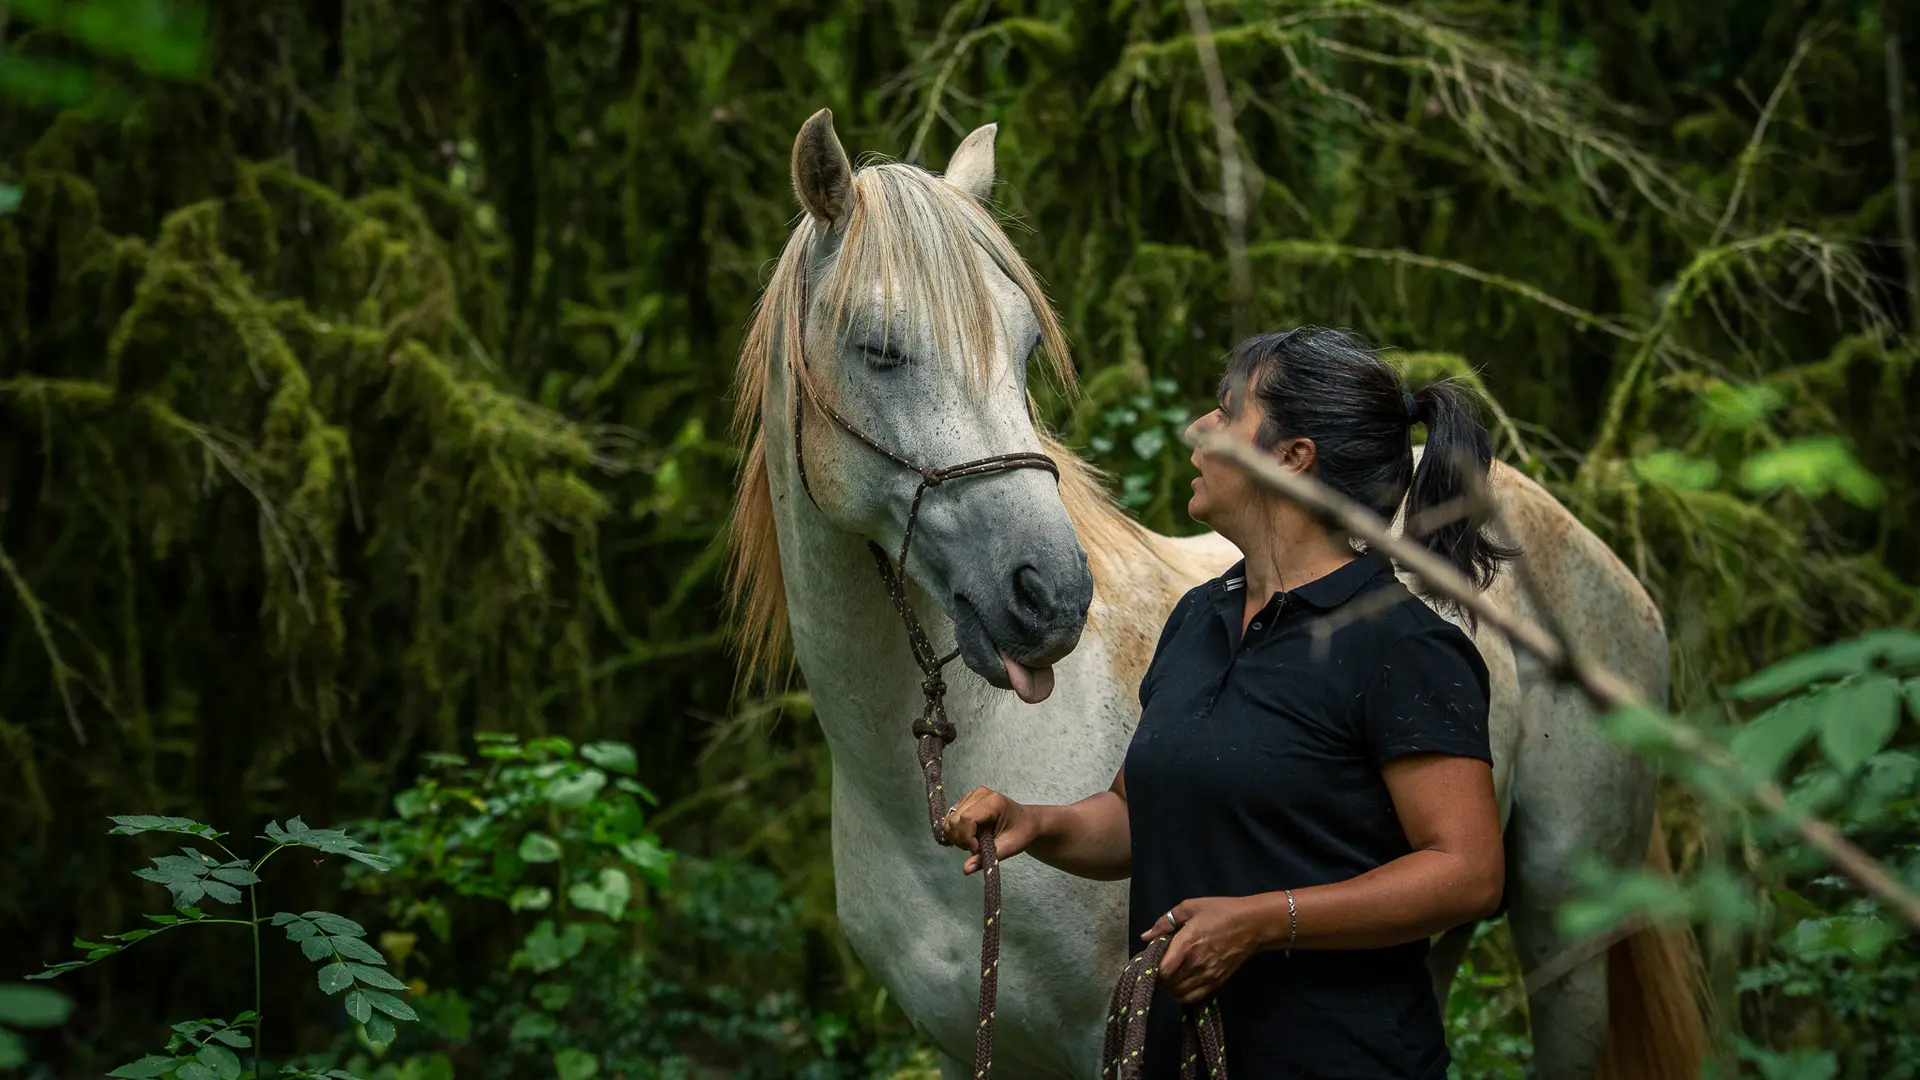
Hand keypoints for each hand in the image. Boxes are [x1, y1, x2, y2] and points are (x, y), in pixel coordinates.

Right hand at [941, 787, 1043, 874]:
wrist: (1026, 821)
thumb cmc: (1021, 833)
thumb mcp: (1008, 848)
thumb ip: (986, 858)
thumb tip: (966, 869)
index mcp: (994, 802)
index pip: (967, 818)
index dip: (967, 837)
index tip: (977, 850)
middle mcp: (980, 794)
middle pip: (955, 819)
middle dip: (961, 839)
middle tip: (976, 849)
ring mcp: (972, 795)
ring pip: (949, 818)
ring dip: (957, 836)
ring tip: (973, 843)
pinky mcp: (966, 800)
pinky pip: (950, 817)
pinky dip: (956, 831)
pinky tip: (969, 836)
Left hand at [1142, 896, 1259, 1003]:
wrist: (1253, 924)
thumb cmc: (1221, 911)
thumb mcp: (1191, 907)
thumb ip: (1166, 922)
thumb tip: (1146, 936)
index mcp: (1187, 943)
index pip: (1163, 971)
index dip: (1152, 969)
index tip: (1151, 960)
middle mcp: (1196, 963)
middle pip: (1168, 984)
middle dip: (1158, 978)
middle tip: (1159, 967)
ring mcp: (1208, 975)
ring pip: (1179, 993)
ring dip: (1169, 987)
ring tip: (1169, 976)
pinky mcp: (1217, 982)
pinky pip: (1194, 997)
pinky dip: (1182, 995)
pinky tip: (1181, 985)